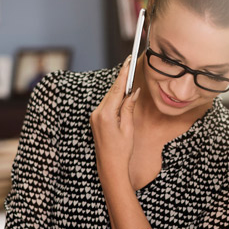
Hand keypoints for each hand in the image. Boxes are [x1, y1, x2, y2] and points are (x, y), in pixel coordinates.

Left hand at [90, 55, 141, 187]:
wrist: (110, 167)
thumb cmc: (121, 150)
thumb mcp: (128, 128)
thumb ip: (128, 107)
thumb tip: (133, 92)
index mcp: (106, 114)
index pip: (116, 89)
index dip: (123, 74)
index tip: (128, 62)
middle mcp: (97, 113)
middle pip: (112, 91)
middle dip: (122, 78)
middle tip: (130, 63)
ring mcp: (95, 116)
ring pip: (109, 97)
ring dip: (119, 88)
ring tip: (129, 76)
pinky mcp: (96, 120)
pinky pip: (106, 104)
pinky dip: (115, 97)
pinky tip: (122, 93)